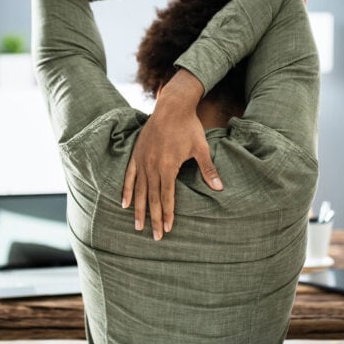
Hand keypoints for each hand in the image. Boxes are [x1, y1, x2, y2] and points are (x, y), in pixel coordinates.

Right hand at [121, 70, 222, 240]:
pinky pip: (129, 176)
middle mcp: (152, 166)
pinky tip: (124, 203)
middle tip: (154, 237)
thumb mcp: (201, 148)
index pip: (166, 196)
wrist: (172, 106)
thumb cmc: (188, 127)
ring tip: (137, 226)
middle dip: (153, 218)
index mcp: (168, 166)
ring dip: (138, 209)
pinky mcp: (136, 154)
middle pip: (152, 198)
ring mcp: (142, 160)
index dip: (167, 214)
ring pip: (139, 190)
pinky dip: (126, 190)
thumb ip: (208, 169)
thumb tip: (219, 187)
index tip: (168, 229)